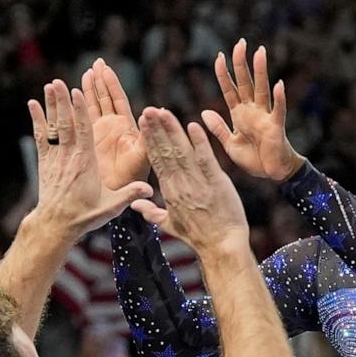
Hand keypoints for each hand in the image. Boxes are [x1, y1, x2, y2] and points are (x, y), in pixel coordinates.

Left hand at [27, 80, 152, 237]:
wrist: (56, 225)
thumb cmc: (85, 215)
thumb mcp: (110, 207)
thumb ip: (129, 194)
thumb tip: (150, 190)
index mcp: (86, 163)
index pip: (83, 132)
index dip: (80, 111)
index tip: (77, 93)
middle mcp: (69, 157)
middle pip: (66, 124)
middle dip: (63, 102)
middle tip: (59, 82)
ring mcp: (55, 158)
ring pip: (53, 126)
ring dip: (51, 105)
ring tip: (50, 85)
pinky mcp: (45, 162)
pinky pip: (41, 137)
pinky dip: (37, 120)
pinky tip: (32, 104)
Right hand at [82, 59, 149, 190]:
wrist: (116, 193)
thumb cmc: (133, 177)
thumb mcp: (144, 155)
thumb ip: (149, 135)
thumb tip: (158, 111)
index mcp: (126, 127)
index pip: (118, 100)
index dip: (111, 84)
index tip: (105, 68)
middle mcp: (113, 127)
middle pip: (105, 98)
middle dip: (100, 80)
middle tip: (96, 62)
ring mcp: (100, 133)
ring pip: (92, 106)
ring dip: (87, 90)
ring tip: (85, 72)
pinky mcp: (87, 140)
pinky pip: (79, 121)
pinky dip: (73, 108)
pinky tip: (64, 96)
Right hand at [131, 107, 248, 254]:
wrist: (220, 247)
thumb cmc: (198, 237)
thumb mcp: (170, 225)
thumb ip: (151, 212)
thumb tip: (135, 204)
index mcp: (169, 191)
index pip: (156, 160)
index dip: (150, 140)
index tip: (143, 122)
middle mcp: (180, 184)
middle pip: (165, 151)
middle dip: (156, 129)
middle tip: (148, 109)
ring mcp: (197, 183)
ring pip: (181, 151)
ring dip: (172, 130)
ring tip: (163, 112)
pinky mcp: (215, 182)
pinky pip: (205, 159)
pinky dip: (199, 142)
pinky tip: (193, 126)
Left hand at [203, 39, 304, 181]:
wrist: (272, 173)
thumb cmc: (254, 159)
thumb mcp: (230, 144)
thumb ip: (218, 128)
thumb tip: (204, 112)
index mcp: (240, 114)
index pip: (230, 89)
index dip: (223, 74)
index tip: (219, 56)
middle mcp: (252, 111)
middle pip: (245, 83)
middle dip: (242, 64)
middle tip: (240, 43)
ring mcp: (265, 117)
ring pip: (262, 90)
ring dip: (260, 72)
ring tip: (259, 52)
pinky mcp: (276, 127)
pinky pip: (278, 110)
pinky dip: (279, 98)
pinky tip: (278, 84)